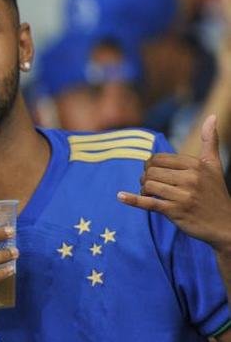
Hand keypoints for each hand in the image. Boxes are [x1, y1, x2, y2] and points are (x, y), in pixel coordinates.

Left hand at [118, 115, 230, 252]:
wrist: (224, 225)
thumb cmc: (216, 193)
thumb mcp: (214, 165)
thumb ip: (210, 141)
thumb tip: (211, 116)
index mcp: (196, 164)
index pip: (159, 159)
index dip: (151, 166)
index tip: (155, 174)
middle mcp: (190, 178)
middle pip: (151, 172)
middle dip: (145, 178)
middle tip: (150, 185)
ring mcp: (183, 195)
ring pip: (148, 185)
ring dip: (143, 190)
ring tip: (150, 194)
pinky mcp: (175, 211)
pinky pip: (148, 202)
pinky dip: (132, 199)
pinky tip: (121, 196)